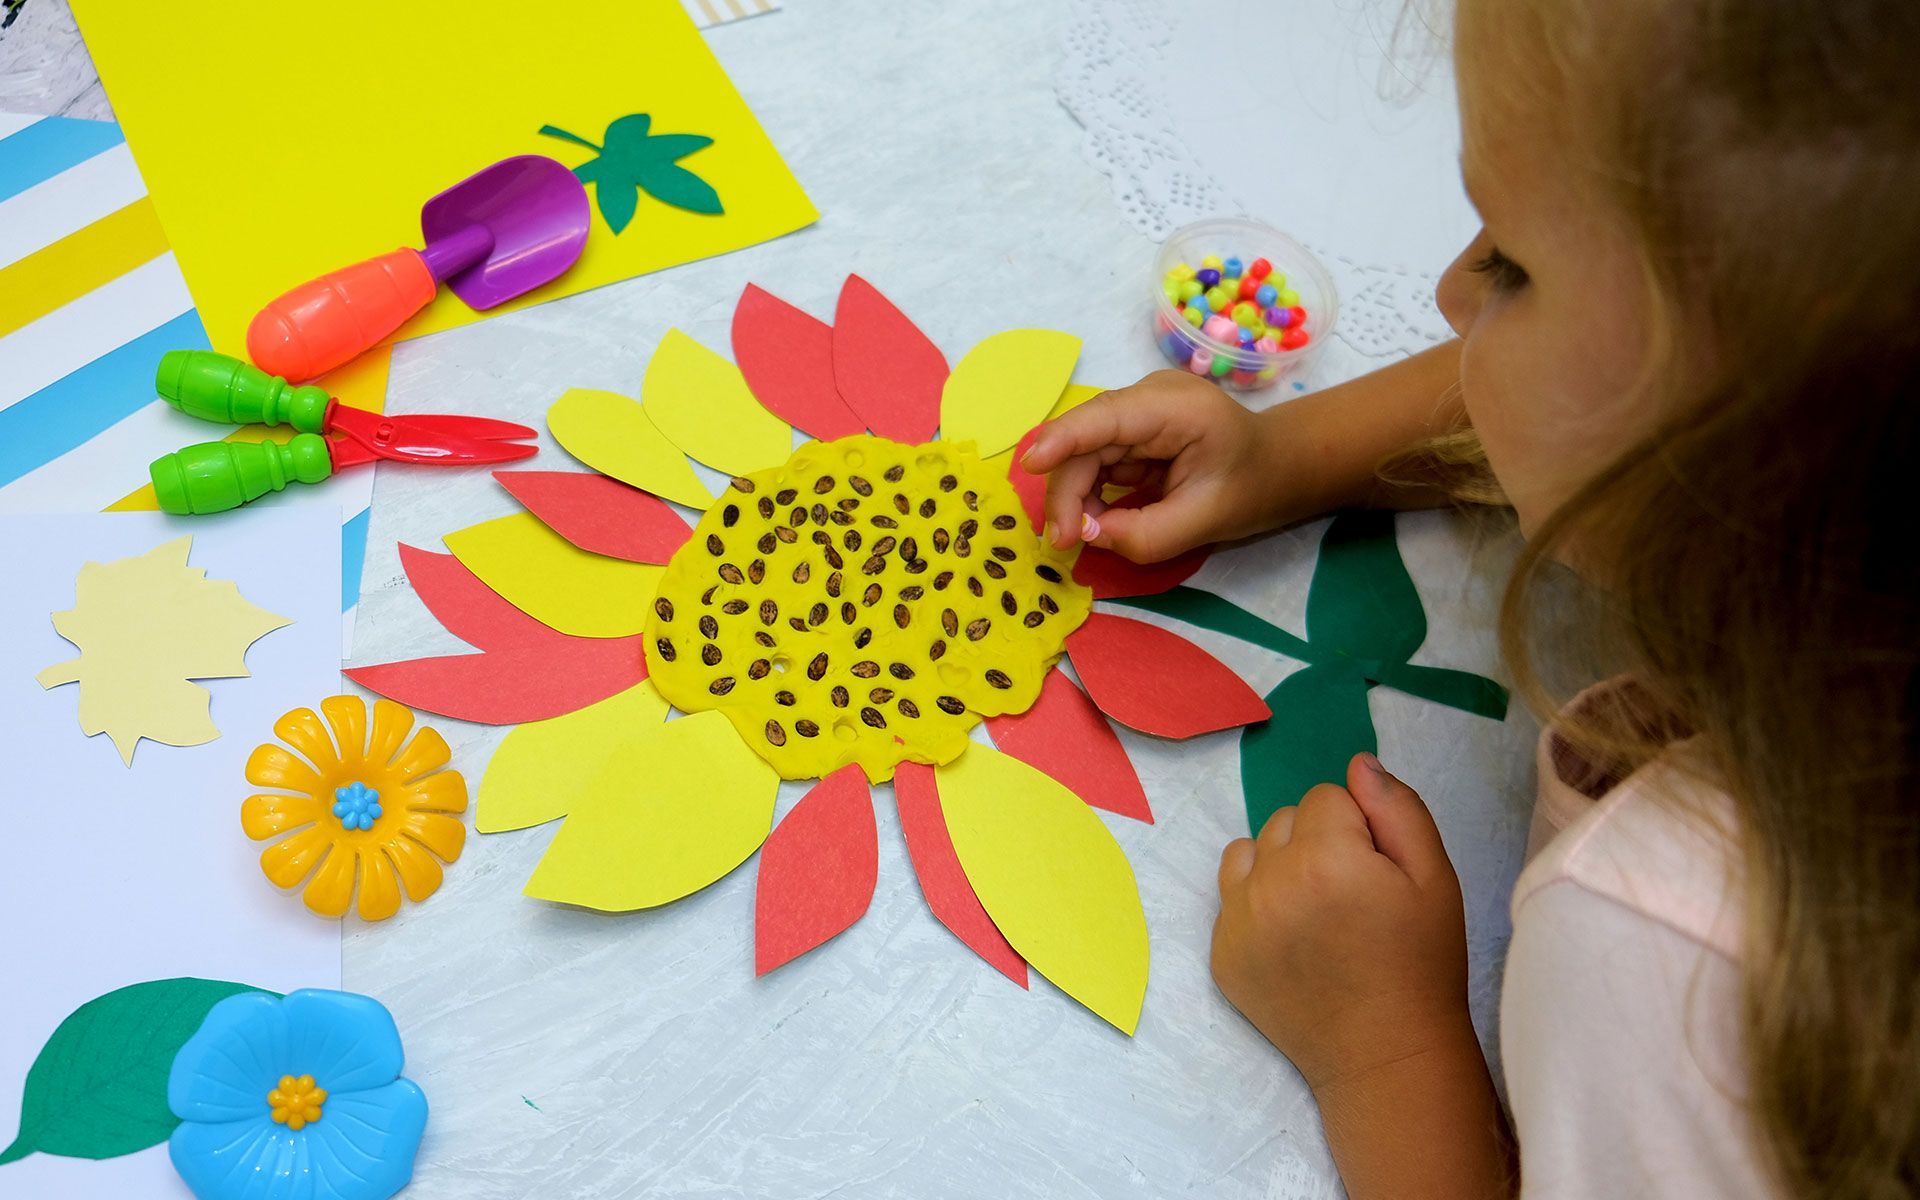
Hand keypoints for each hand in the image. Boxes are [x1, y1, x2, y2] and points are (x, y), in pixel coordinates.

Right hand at [1018, 371, 1282, 560]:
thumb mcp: (1205, 522)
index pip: (1106, 416)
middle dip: (1067, 490)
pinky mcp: (1133, 428)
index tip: (1029, 467)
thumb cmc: (1253, 488)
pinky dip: (1089, 492)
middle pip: (1087, 438)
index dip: (1062, 439)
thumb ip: (1144, 535)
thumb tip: (1087, 534)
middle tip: (1063, 542)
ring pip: (1084, 450)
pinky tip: (1097, 520)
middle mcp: (1151, 397)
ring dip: (1075, 495)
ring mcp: (1140, 410)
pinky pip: (1096, 458)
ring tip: (1082, 536)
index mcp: (1179, 408)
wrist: (1279, 468)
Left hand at [1212, 752, 1472, 1091]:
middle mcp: (1270, 883)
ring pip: (1251, 852)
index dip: (1358, 827)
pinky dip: (1256, 906)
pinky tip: (1292, 940)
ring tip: (1318, 913)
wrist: (1387, 1056)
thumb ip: (1397, 809)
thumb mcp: (1434, 877)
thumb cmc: (1421, 965)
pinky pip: (1230, 897)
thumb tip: (1358, 764)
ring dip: (1279, 867)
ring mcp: (1237, 921)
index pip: (1327, 796)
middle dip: (1317, 842)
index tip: (1376, 871)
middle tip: (1351, 896)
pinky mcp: (1220, 954)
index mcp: (1326, 858)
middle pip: (1285, 820)